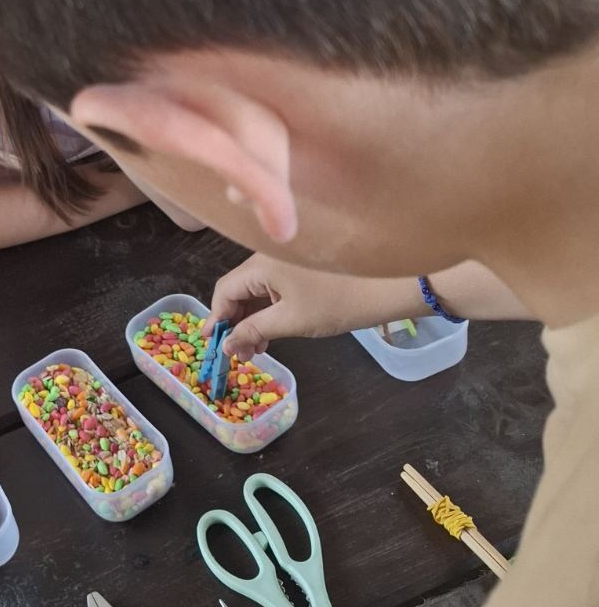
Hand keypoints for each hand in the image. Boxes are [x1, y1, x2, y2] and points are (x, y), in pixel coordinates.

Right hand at [209, 254, 415, 358]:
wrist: (392, 285)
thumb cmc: (339, 302)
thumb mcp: (293, 321)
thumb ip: (254, 331)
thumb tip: (226, 344)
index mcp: (261, 262)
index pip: (224, 290)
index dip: (217, 319)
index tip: (215, 345)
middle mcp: (269, 254)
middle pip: (240, 288)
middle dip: (236, 321)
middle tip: (239, 353)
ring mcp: (288, 258)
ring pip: (258, 289)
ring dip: (253, 318)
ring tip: (257, 348)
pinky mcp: (304, 266)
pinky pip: (275, 286)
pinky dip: (270, 308)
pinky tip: (274, 331)